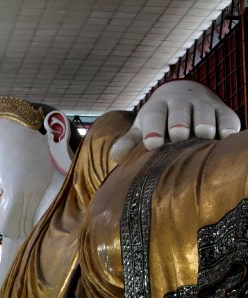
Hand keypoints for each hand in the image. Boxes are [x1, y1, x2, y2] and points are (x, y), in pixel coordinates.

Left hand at [110, 80, 240, 162]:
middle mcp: (180, 103)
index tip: (152, 144)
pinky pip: (228, 120)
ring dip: (203, 127)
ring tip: (202, 138)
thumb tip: (115, 157)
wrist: (184, 94)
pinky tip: (223, 140)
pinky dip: (227, 130)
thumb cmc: (158, 119)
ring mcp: (204, 106)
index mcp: (157, 108)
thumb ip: (129, 142)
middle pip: (179, 115)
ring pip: (205, 116)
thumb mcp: (142, 127)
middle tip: (178, 136)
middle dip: (178, 125)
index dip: (153, 130)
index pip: (154, 117)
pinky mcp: (224, 112)